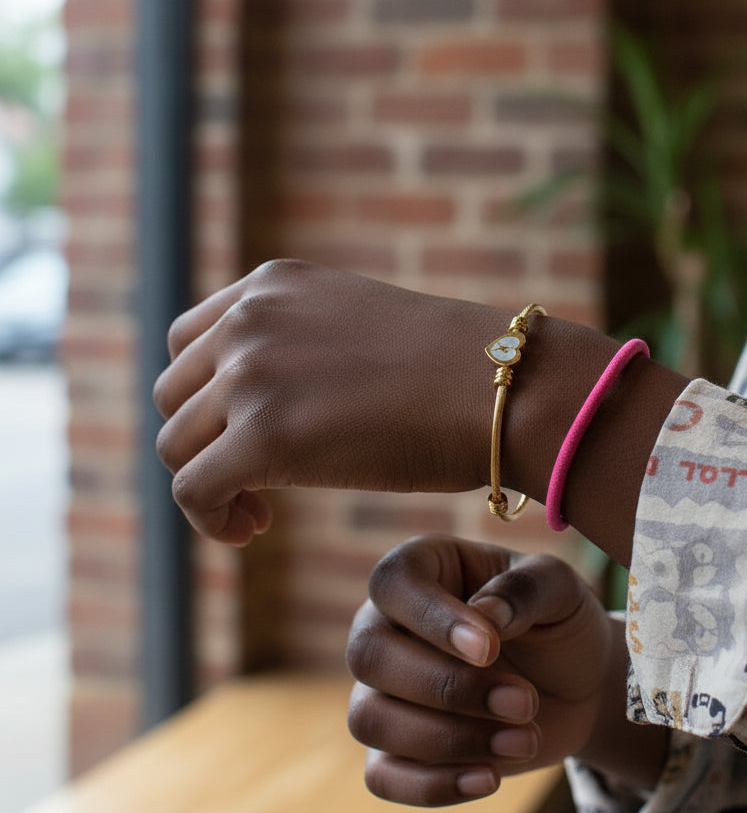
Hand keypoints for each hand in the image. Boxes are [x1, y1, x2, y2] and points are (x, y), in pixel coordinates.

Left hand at [153, 258, 679, 562]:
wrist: (505, 388)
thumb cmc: (452, 371)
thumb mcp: (357, 330)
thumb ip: (300, 345)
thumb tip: (263, 402)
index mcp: (274, 283)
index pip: (190, 343)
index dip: (207, 400)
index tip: (246, 436)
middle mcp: (251, 317)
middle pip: (175, 397)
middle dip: (206, 444)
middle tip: (255, 483)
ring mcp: (254, 370)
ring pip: (176, 446)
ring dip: (210, 485)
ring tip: (258, 511)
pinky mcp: (266, 433)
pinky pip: (193, 490)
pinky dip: (212, 520)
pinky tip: (254, 529)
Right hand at [345, 535, 615, 806]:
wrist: (578, 680)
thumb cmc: (558, 617)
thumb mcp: (558, 588)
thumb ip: (524, 590)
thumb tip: (485, 616)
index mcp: (424, 568)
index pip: (393, 583)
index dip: (431, 617)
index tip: (490, 648)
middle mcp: (387, 623)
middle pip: (370, 656)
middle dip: (448, 688)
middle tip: (525, 701)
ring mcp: (384, 688)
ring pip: (370, 718)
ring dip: (448, 738)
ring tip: (525, 737)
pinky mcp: (396, 747)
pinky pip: (382, 776)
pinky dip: (433, 785)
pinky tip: (490, 778)